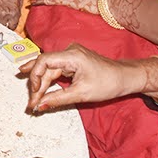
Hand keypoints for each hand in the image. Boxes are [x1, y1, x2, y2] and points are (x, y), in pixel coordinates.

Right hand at [20, 43, 144, 112]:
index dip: (35, 76)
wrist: (125, 78)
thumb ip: (58, 99)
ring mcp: (70, 56)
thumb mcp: (82, 94)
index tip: (34, 94)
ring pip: (50, 69)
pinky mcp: (72, 61)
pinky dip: (49, 81)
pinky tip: (38, 86)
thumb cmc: (108, 84)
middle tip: (31, 102)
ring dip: (42, 84)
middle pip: (46, 67)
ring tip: (32, 98)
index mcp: (71, 55)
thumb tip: (39, 106)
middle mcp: (68, 51)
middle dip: (37, 85)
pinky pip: (56, 70)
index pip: (44, 61)